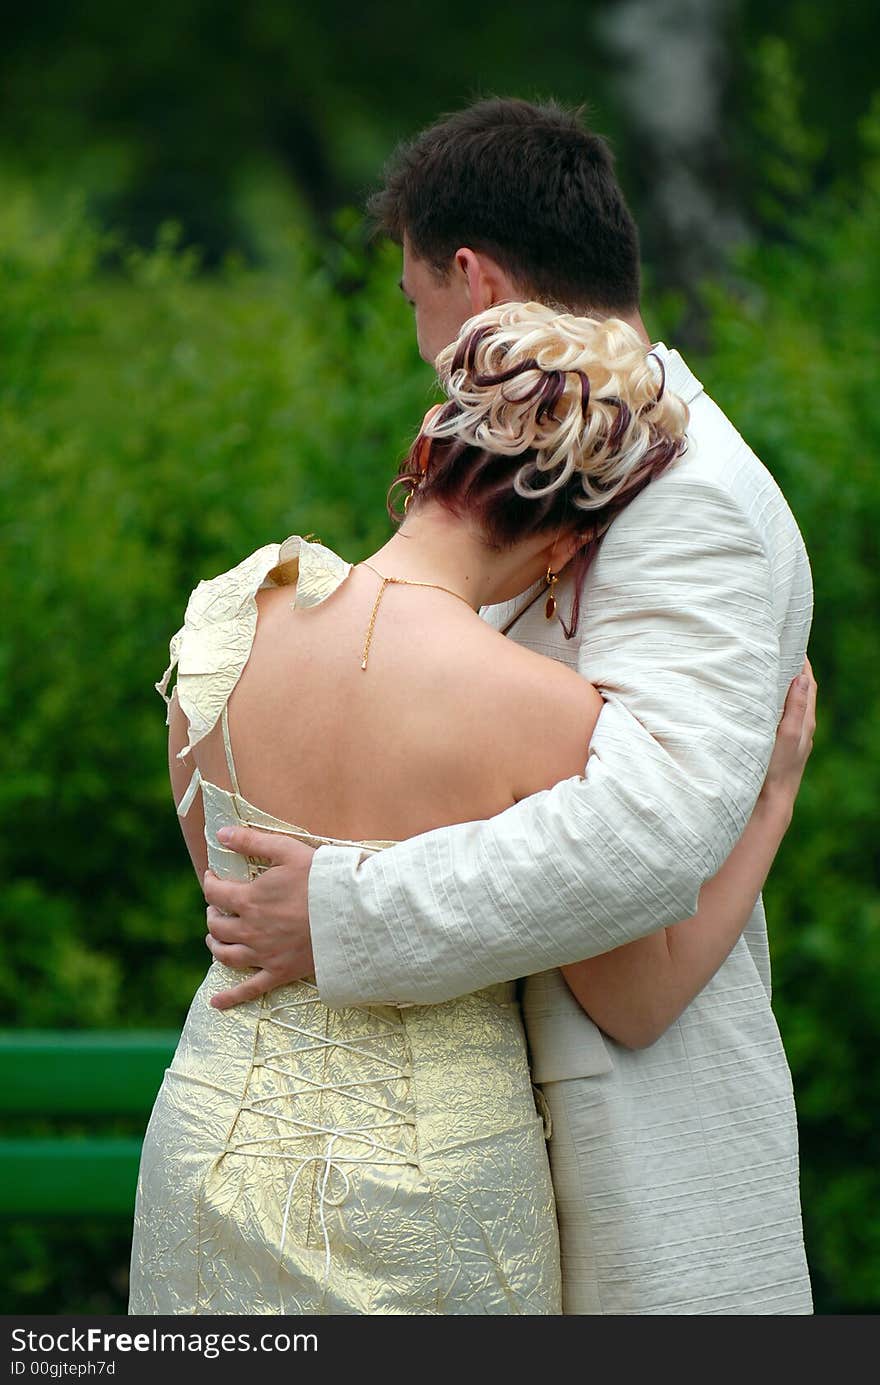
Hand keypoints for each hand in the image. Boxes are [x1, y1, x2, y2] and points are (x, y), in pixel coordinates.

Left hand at [202, 826, 316, 1009]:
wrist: (352, 913)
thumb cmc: (322, 878)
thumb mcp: (287, 851)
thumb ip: (251, 842)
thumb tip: (220, 833)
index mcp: (249, 900)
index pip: (215, 892)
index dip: (210, 882)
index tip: (214, 876)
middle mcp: (250, 929)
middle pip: (216, 925)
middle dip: (213, 912)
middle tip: (220, 905)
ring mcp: (263, 954)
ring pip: (225, 955)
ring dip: (216, 944)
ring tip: (216, 937)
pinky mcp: (279, 972)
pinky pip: (249, 989)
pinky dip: (229, 997)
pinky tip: (216, 1003)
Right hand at [759, 657, 817, 814]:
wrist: (770, 802)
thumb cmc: (777, 769)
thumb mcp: (787, 734)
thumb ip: (794, 707)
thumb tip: (802, 678)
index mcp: (805, 721)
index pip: (808, 683)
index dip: (802, 663)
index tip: (792, 644)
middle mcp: (801, 727)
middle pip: (800, 691)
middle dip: (792, 670)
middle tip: (778, 651)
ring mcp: (791, 737)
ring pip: (790, 704)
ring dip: (783, 686)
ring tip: (768, 670)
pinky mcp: (779, 745)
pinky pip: (780, 716)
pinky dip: (774, 703)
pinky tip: (761, 703)